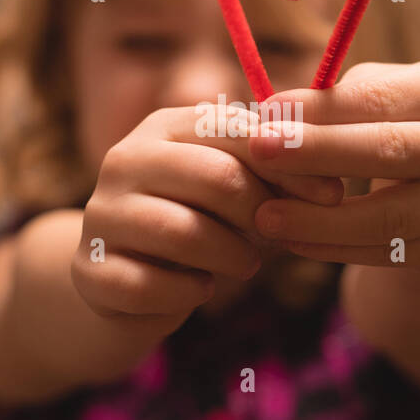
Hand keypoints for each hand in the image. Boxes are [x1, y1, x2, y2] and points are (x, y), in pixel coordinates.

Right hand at [71, 105, 342, 322]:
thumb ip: (273, 176)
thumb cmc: (196, 226)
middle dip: (260, 212)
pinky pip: (152, 284)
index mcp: (163, 127)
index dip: (291, 164)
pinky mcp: (88, 270)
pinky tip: (200, 289)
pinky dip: (189, 291)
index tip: (331, 196)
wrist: (122, 286)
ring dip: (230, 256)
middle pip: (214, 175)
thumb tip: (331, 185)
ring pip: (183, 231)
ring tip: (244, 265)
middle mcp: (123, 160)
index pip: (235, 129)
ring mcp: (99, 215)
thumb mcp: (234, 193)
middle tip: (274, 238)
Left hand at [245, 60, 419, 270]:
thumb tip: (275, 115)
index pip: (378, 98)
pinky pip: (385, 252)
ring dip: (319, 219)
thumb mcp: (374, 98)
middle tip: (258, 151)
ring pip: (387, 216)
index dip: (319, 108)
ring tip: (264, 215)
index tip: (266, 112)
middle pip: (388, 150)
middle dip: (316, 151)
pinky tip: (291, 241)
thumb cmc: (390, 126)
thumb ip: (334, 101)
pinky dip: (333, 248)